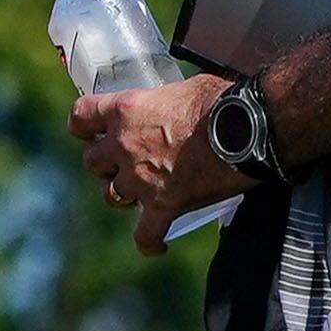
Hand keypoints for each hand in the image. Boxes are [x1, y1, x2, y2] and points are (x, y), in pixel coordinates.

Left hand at [69, 75, 238, 256]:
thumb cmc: (224, 99)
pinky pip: (145, 234)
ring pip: (111, 197)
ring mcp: (141, 180)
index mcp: (126, 110)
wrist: (250, 128)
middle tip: (123, 162)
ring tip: (140, 194)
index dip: (83, 126)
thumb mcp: (186, 86)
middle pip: (92, 162)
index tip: (89, 131)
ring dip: (123, 195)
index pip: (81, 117)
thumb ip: (166, 100)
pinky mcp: (164, 206)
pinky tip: (157, 245)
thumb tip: (173, 103)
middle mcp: (124, 146)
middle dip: (104, 164)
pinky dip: (150, 242)